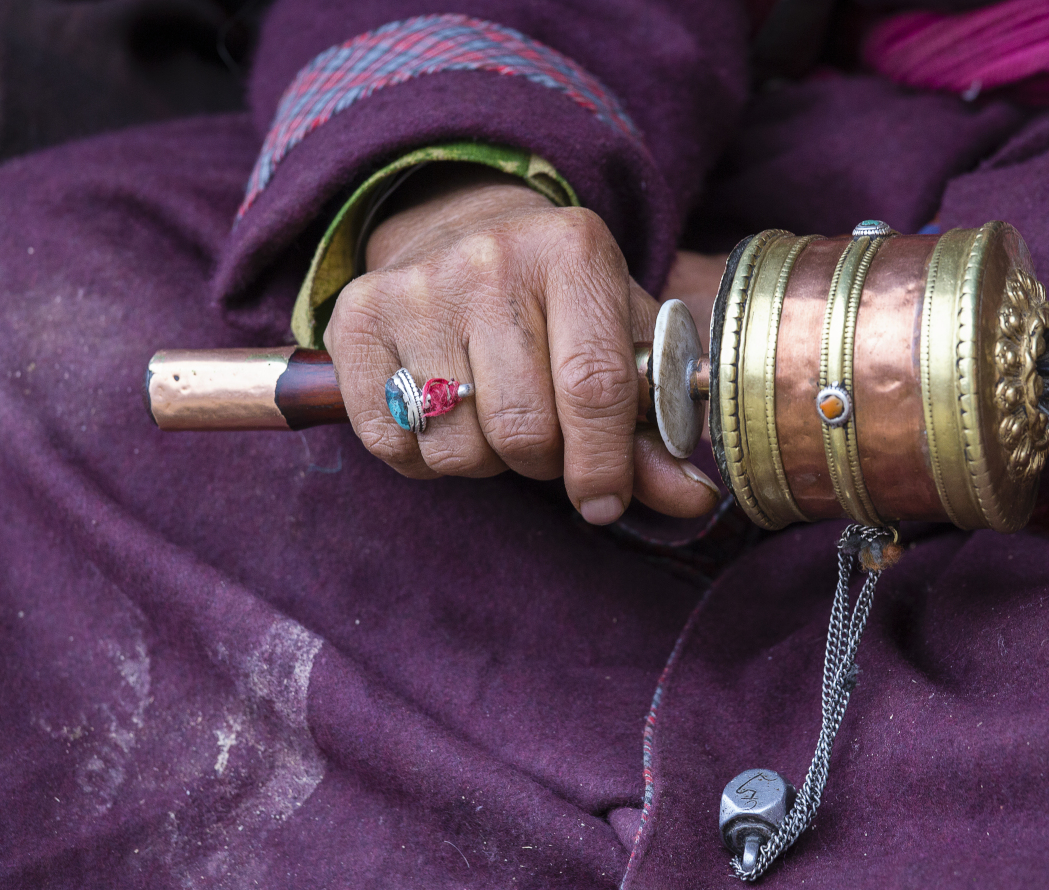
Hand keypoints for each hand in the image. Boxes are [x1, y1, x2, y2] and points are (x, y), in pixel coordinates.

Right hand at [324, 165, 719, 524]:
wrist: (462, 229)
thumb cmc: (560, 302)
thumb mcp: (621, 340)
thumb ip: (656, 424)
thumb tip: (693, 500)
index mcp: (574, 251)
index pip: (594, 386)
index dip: (604, 464)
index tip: (604, 500)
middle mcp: (491, 259)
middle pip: (523, 428)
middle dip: (544, 461)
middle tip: (546, 439)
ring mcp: (416, 287)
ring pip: (456, 447)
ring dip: (484, 461)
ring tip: (493, 418)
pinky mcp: (355, 318)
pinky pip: (392, 444)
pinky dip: (424, 458)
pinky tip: (444, 418)